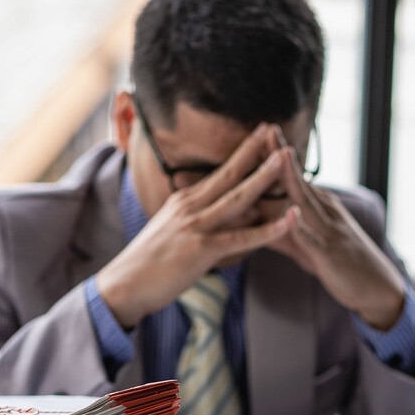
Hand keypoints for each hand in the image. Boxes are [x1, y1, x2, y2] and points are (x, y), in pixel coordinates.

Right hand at [97, 125, 295, 328]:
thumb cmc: (149, 263)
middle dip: (253, 150)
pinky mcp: (201, 249)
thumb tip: (216, 214)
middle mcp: (190, 206)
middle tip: (274, 128)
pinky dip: (268, 229)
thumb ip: (195, 219)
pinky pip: (242, 237)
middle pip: (228, 173)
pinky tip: (290, 220)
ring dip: (264, 176)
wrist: (124, 285)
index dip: (241, 153)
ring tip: (285, 157)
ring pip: (237, 197)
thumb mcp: (172, 231)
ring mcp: (195, 226)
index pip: (219, 173)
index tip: (259, 134)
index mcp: (184, 201)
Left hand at [266, 144, 406, 330]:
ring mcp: (330, 232)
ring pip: (307, 203)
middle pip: (300, 181)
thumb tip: (258, 226)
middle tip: (266, 128)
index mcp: (321, 209)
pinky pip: (314, 239)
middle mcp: (327, 214)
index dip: (277, 156)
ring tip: (279, 155)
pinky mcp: (331, 255)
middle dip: (281, 156)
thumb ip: (284, 234)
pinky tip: (290, 214)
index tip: (261, 132)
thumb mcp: (309, 248)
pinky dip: (301, 227)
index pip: (295, 178)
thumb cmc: (341, 266)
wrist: (378, 290)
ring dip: (292, 179)